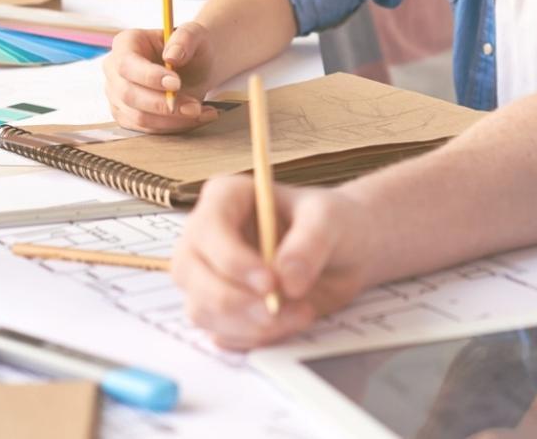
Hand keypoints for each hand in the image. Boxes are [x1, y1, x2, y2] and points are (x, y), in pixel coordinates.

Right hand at [102, 22, 217, 131]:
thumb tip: (171, 57)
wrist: (194, 66)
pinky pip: (146, 129)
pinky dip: (174, 127)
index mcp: (125, 44)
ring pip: (138, 117)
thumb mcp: (195, 35)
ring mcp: (117, 96)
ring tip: (200, 111)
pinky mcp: (127, 116)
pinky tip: (197, 117)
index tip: (176, 84)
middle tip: (194, 106)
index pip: (126, 64)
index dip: (149, 77)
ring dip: (172, 120)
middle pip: (128, 94)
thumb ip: (185, 39)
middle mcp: (114, 70)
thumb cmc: (190, 47)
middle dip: (162, 104)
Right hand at [172, 175, 370, 349]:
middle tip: (277, 309)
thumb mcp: (329, 219)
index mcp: (225, 198)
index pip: (207, 228)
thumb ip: (309, 243)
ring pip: (201, 309)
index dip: (231, 259)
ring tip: (299, 314)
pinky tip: (288, 323)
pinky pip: (221, 334)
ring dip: (248, 323)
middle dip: (233, 300)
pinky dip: (253, 338)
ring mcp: (208, 275)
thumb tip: (286, 280)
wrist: (346, 252)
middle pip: (190, 273)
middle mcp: (206, 236)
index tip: (270, 282)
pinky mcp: (222, 310)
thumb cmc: (331, 221)